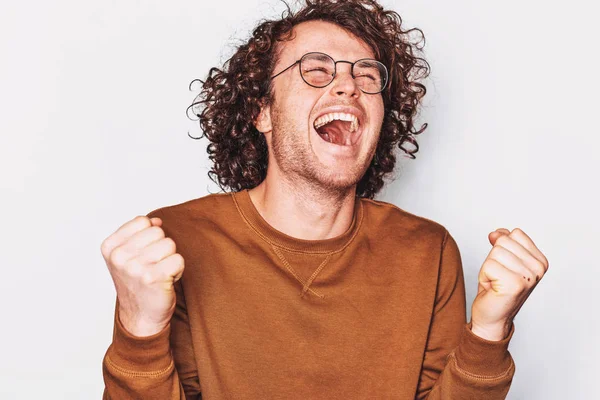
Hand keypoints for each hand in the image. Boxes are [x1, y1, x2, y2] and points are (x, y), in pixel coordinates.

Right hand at [101, 215, 184, 336]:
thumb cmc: (137, 283)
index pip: (142, 221)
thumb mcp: (128, 255)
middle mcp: (119, 256)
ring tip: (159, 273)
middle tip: (153, 266)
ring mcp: (134, 267)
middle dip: (161, 248)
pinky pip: (178, 259)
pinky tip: (166, 281)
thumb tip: (156, 220)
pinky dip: (178, 270)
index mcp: (110, 247)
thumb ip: (140, 233)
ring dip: (170, 259)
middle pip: (158, 231)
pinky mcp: (152, 278)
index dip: (149, 237)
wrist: (140, 316)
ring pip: (169, 244)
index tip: (142, 255)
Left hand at [470, 228, 548, 340]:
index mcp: (540, 260)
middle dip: (493, 258)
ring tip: (496, 282)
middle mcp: (538, 268)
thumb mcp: (501, 258)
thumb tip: (496, 233)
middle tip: (498, 276)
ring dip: (488, 267)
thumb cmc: (496, 288)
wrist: (492, 317)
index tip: (505, 267)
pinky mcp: (515, 284)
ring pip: (495, 252)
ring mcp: (529, 276)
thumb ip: (502, 240)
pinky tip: (493, 288)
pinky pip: (489, 264)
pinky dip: (484, 275)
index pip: (515, 233)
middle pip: (504, 241)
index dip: (502, 248)